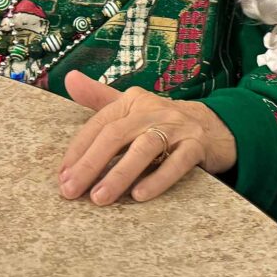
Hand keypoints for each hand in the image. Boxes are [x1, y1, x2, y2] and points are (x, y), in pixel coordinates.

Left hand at [58, 71, 236, 205]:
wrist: (214, 126)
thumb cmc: (162, 122)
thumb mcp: (131, 107)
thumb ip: (98, 96)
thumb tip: (69, 78)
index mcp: (133, 100)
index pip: (100, 123)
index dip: (78, 150)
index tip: (62, 177)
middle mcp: (153, 109)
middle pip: (117, 134)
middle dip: (91, 163)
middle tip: (71, 191)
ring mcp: (177, 126)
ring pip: (144, 148)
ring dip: (119, 174)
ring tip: (99, 198)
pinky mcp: (197, 144)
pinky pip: (177, 162)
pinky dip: (159, 178)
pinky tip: (140, 195)